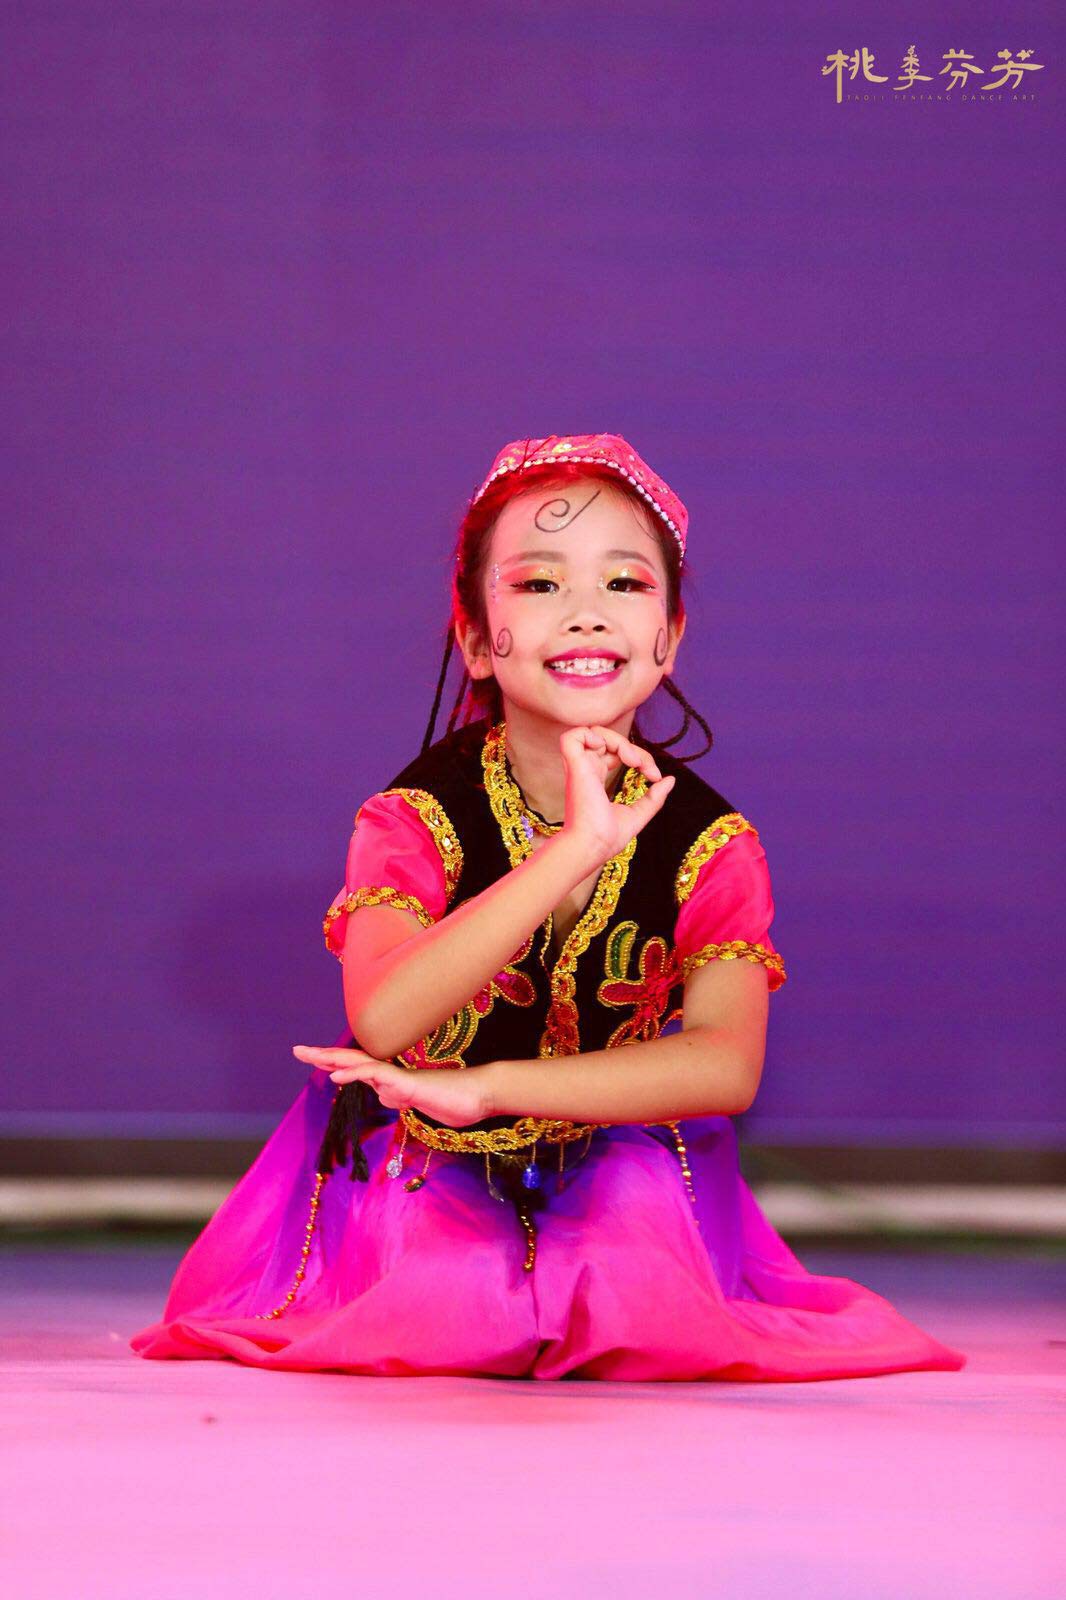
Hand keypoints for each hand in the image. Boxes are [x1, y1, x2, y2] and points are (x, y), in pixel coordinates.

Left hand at [292, 1044, 491, 1127]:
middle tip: (297, 1050)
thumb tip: (380, 1096)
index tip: (310, 1057)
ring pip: (362, 1065)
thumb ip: (397, 1099)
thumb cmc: (450, 1099)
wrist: (479, 1096)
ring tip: (311, 1058)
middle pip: (353, 1060)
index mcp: (390, 1079)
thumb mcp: (415, 1105)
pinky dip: (356, 1074)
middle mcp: (392, 1073)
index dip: (332, 1062)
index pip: (356, 1068)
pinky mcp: (410, 1084)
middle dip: (324, 1055)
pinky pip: (379, 1077)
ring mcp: (401, 1077)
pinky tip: (337, 1077)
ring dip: (335, 1061)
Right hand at [559, 724, 675, 863]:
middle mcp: (586, 770)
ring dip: (617, 740)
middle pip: (608, 740)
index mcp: (595, 779)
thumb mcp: (638, 814)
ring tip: (631, 759)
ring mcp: (579, 767)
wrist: (593, 846)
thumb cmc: (607, 838)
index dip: (639, 757)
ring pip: (593, 732)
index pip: (615, 753)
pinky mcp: (575, 766)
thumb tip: (669, 780)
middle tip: (647, 768)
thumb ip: (653, 798)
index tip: (655, 777)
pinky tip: (606, 749)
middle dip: (633, 748)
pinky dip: (590, 735)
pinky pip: (572, 736)